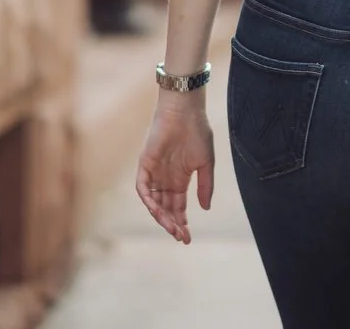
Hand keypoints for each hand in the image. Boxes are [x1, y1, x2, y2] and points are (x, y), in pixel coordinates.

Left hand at [135, 94, 214, 243]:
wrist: (186, 111)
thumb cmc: (198, 132)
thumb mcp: (206, 164)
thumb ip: (205, 186)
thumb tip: (205, 209)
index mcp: (180, 179)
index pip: (178, 206)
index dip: (181, 222)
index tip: (187, 238)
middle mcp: (165, 179)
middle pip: (166, 208)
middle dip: (173, 224)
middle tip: (181, 237)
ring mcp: (154, 173)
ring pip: (154, 202)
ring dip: (161, 216)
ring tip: (172, 228)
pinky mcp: (145, 165)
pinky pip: (143, 188)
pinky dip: (148, 201)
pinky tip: (158, 211)